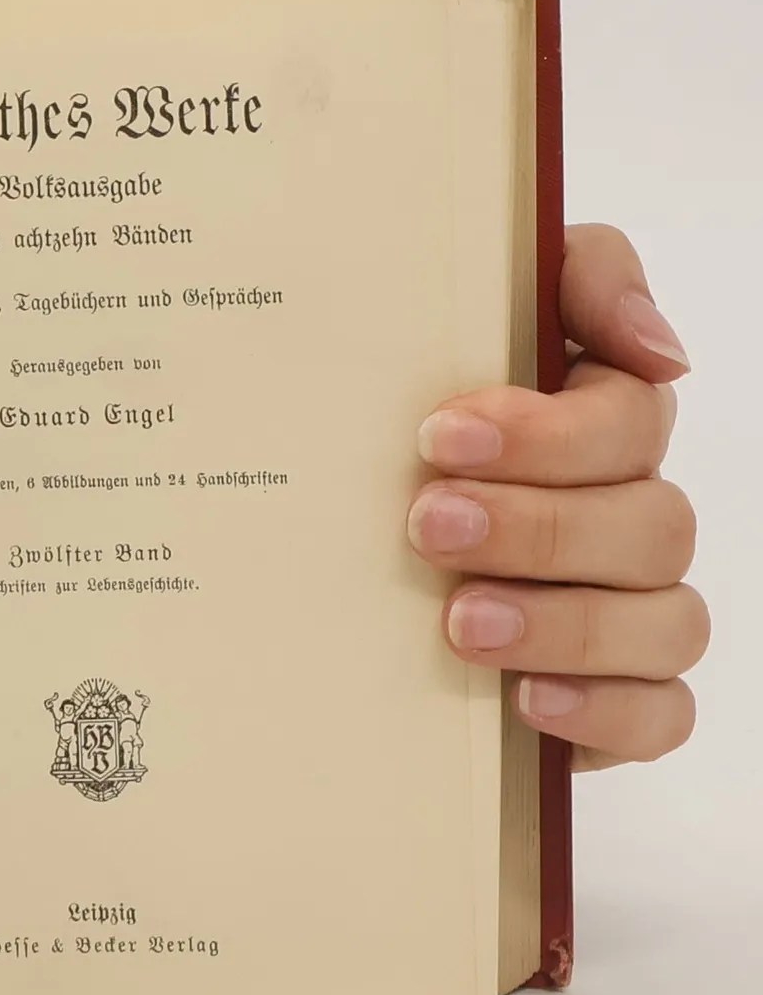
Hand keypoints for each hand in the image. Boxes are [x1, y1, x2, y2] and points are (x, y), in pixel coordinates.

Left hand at [407, 225, 706, 769]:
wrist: (327, 555)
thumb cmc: (407, 425)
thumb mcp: (458, 321)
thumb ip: (572, 280)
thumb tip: (660, 350)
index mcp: (600, 427)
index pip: (628, 421)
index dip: (549, 432)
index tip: (440, 437)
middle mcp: (628, 517)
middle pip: (649, 524)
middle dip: (538, 527)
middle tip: (429, 526)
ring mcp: (632, 612)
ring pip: (666, 622)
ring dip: (565, 622)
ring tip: (460, 622)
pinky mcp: (617, 698)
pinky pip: (661, 714)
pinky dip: (605, 710)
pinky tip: (527, 700)